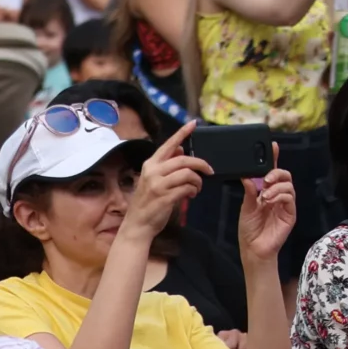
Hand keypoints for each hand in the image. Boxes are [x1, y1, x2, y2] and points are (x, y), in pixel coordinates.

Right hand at [124, 122, 205, 245]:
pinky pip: (188, 188)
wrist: (138, 225)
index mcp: (150, 165)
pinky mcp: (165, 197)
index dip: (182, 133)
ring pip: (188, 173)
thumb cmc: (149, 202)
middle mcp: (152, 172)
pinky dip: (194, 190)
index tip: (194, 123)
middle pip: (183, 159)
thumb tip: (180, 149)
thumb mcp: (155, 179)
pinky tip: (192, 195)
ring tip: (197, 188)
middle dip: (201, 164)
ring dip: (198, 181)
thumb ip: (168, 164)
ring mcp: (157, 185)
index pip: (168, 145)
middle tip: (209, 171)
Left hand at [236, 162, 296, 267]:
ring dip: (276, 186)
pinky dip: (280, 195)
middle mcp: (278, 196)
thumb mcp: (246, 208)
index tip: (272, 146)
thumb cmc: (249, 230)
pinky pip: (290, 197)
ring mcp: (285, 204)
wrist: (254, 249)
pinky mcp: (290, 213)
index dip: (274, 159)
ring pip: (289, 185)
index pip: (271, 172)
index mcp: (266, 193)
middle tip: (266, 178)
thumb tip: (248, 176)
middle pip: (285, 176)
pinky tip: (270, 200)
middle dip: (276, 172)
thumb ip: (249, 192)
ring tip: (265, 195)